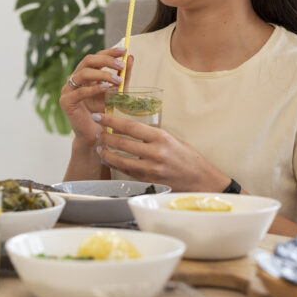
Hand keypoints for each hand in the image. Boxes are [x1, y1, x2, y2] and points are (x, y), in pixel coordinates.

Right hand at [59, 48, 129, 144]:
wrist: (95, 135)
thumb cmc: (105, 113)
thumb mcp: (117, 92)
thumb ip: (123, 76)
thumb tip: (131, 57)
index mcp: (85, 75)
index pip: (95, 57)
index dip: (109, 52)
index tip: (124, 50)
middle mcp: (74, 79)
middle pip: (88, 60)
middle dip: (106, 60)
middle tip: (121, 65)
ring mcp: (68, 90)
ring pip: (83, 73)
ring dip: (102, 74)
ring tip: (117, 80)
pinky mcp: (66, 102)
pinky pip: (80, 91)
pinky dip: (94, 88)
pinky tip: (106, 88)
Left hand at [93, 112, 227, 191]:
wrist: (200, 180)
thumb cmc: (187, 157)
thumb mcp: (172, 139)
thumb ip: (151, 135)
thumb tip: (128, 128)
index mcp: (161, 137)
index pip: (130, 126)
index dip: (111, 121)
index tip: (99, 116)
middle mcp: (155, 153)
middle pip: (122, 143)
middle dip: (105, 137)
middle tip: (96, 132)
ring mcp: (151, 169)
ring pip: (121, 159)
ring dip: (106, 152)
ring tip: (99, 147)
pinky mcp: (148, 181)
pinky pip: (126, 172)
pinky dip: (114, 165)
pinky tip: (108, 159)